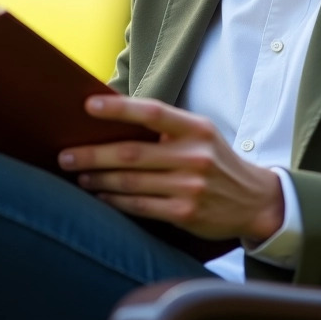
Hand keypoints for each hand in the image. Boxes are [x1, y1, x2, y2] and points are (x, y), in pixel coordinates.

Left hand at [58, 95, 283, 242]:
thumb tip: (114, 117)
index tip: (88, 106)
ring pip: (131, 182)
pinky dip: (116, 201)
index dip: (118, 109)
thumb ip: (167, 127)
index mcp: (196, 129)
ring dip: (99, 180)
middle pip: (132, 153)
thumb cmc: (216, 160)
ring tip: (78, 175)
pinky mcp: (185, 213)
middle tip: (65, 155)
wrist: (255, 200)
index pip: (152, 113)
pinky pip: (140, 206)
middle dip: (92, 155)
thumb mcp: (201, 134)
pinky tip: (101, 197)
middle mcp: (194, 156)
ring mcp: (190, 187)